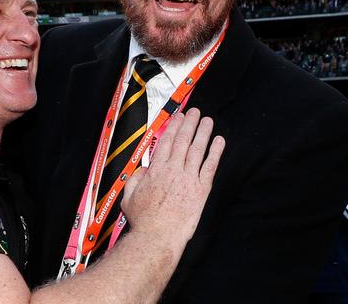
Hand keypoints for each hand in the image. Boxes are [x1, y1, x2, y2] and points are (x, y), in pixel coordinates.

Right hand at [121, 108, 224, 245]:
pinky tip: (219, 142)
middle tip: (194, 112)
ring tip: (207, 120)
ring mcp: (188, 179)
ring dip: (203, 132)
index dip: (173, 127)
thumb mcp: (128, 196)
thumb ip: (135, 179)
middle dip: (189, 124)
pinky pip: (210, 166)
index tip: (178, 117)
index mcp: (156, 170)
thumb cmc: (143, 220)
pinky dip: (215, 152)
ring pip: (197, 149)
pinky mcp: (201, 190)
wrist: (158, 236)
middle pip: (183, 141)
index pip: (166, 142)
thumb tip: (143, 170)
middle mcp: (173, 170)